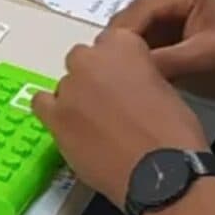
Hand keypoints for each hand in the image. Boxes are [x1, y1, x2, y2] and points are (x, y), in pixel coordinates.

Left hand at [32, 29, 208, 207]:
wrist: (160, 171)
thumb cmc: (173, 132)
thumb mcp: (164, 85)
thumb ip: (139, 72)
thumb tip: (128, 83)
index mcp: (122, 43)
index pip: (110, 42)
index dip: (117, 65)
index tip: (123, 80)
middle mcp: (91, 58)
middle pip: (82, 60)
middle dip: (94, 77)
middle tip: (111, 103)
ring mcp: (69, 87)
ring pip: (65, 84)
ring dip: (77, 97)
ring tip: (95, 124)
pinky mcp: (55, 117)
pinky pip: (41, 104)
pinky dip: (53, 111)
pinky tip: (69, 126)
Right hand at [108, 0, 214, 102]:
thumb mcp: (206, 58)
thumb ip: (165, 61)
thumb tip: (122, 71)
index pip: (137, 12)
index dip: (119, 40)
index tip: (102, 68)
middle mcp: (166, 0)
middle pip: (127, 24)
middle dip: (114, 49)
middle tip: (99, 80)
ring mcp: (164, 21)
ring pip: (129, 39)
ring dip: (119, 59)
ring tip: (107, 85)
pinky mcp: (165, 42)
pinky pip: (139, 53)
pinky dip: (131, 67)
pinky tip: (121, 86)